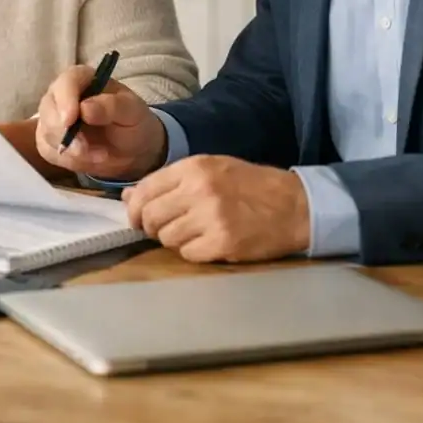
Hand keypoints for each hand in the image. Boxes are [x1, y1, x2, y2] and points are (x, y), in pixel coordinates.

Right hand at [34, 64, 167, 180]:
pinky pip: (48, 150)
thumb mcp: (132, 112)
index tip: (70, 120)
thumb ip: (112, 107)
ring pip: (45, 132)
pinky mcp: (50, 140)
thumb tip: (85, 107)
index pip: (67, 81)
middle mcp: (62, 94)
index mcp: (83, 79)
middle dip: (63, 132)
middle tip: (85, 149)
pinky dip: (68, 160)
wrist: (131, 148)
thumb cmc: (133, 122)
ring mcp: (53, 117)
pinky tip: (89, 160)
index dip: (65, 99)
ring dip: (71, 150)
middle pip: (48, 107)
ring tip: (100, 156)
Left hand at [122, 155, 310, 262]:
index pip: (145, 189)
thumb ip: (169, 182)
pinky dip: (193, 253)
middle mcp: (199, 190)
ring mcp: (211, 217)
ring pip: (167, 238)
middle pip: (151, 216)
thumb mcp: (210, 170)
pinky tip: (208, 244)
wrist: (295, 205)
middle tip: (167, 229)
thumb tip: (128, 197)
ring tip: (194, 234)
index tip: (140, 218)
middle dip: (153, 227)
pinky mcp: (223, 242)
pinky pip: (188, 254)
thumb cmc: (250, 186)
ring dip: (175, 241)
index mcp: (193, 167)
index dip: (136, 208)